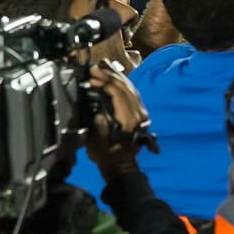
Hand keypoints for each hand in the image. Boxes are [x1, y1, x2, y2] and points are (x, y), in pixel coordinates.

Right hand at [85, 61, 150, 175]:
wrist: (121, 166)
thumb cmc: (107, 156)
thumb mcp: (97, 142)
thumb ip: (98, 124)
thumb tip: (97, 107)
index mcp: (129, 119)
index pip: (119, 93)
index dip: (106, 83)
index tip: (93, 77)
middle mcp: (138, 113)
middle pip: (126, 87)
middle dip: (110, 75)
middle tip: (96, 67)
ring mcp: (140, 112)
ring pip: (130, 88)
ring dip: (116, 76)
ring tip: (103, 68)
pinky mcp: (138, 112)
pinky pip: (131, 92)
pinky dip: (122, 83)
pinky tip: (113, 78)